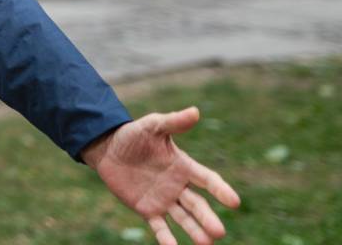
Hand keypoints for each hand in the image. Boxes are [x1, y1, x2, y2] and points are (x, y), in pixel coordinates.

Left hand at [82, 107, 240, 244]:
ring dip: (194, 231)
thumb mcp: (151, 126)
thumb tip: (195, 111)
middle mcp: (178, 186)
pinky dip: (166, 238)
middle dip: (207, 218)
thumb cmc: (132, 136)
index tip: (234, 201)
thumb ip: (173, 122)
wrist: (107, 149)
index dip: (220, 190)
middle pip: (197, 204)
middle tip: (219, 232)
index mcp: (183, 166)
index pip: (207, 180)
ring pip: (183, 218)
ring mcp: (164, 200)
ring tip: (205, 244)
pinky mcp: (147, 209)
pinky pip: (159, 226)